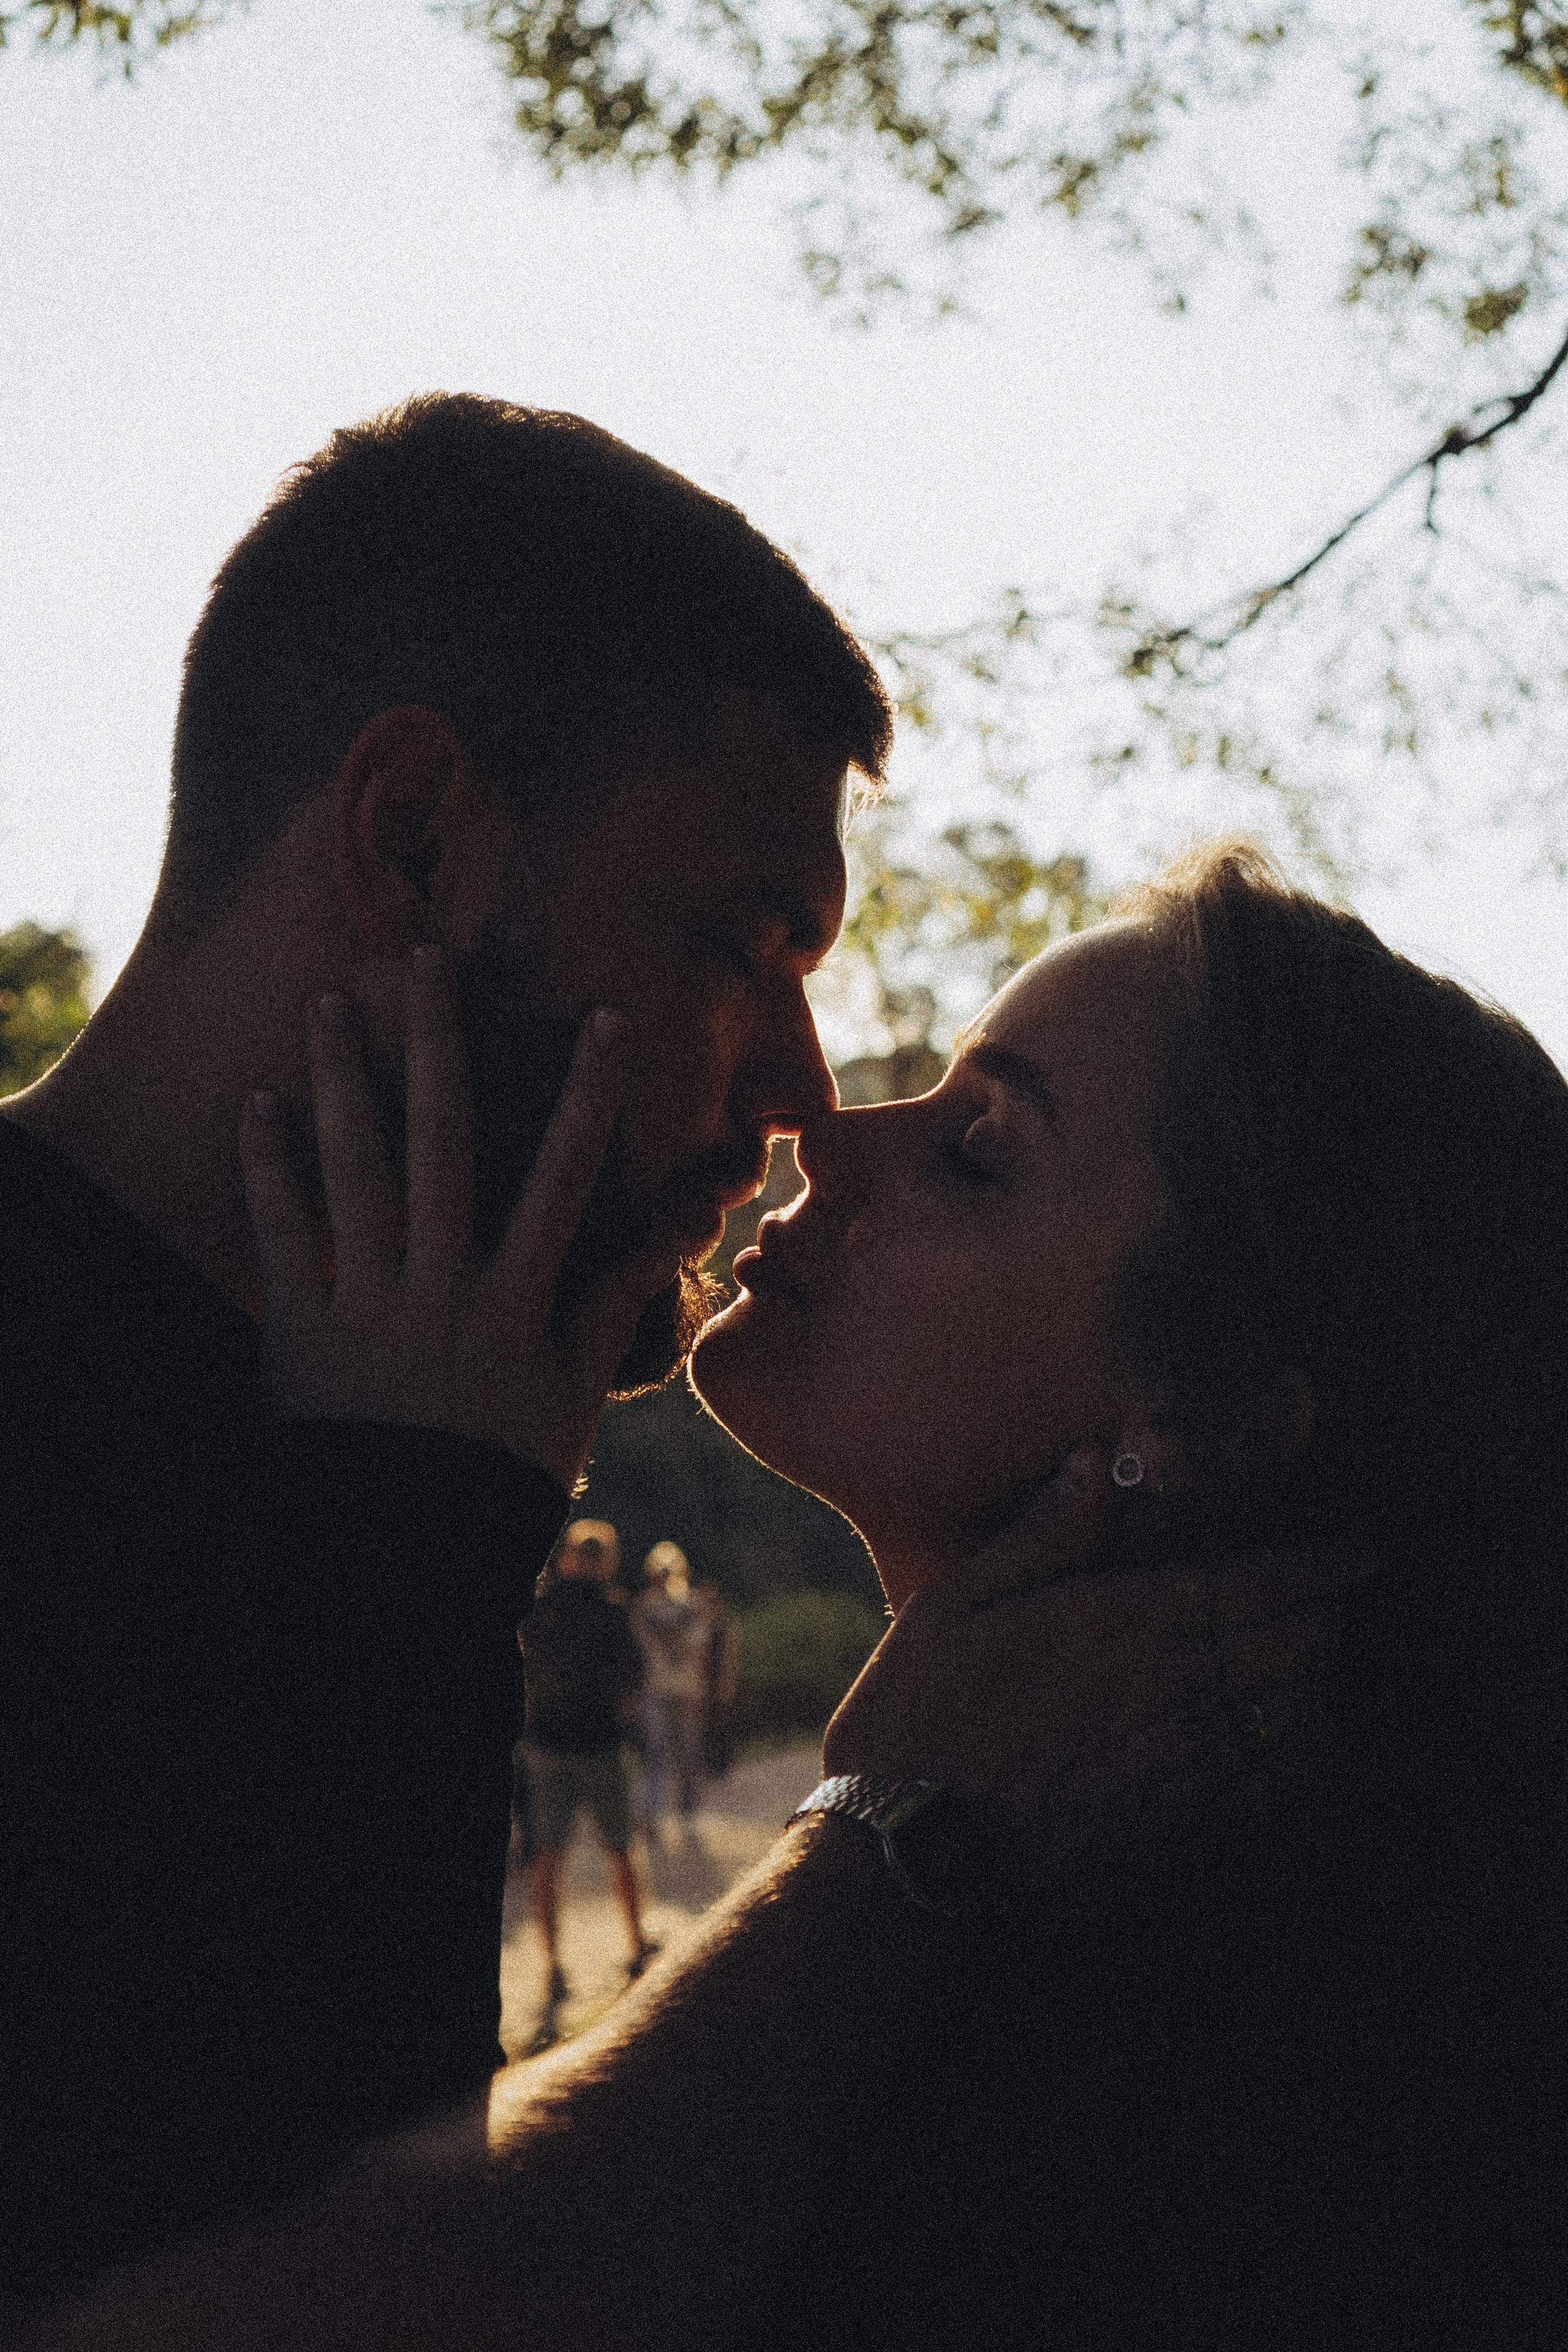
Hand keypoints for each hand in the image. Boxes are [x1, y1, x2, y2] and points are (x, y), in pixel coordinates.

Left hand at [239, 948, 678, 1487]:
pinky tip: (256, 1105)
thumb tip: (670, 1239)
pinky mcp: (301, 1335)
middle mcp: (444, 1293)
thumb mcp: (569, 1402)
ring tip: (326, 1005)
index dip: (586, 1098)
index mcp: (516, 1306)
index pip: (561, 1180)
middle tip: (424, 960)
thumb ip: (608, 1311)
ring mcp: (368, 1309)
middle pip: (443, 1147)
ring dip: (342, 1083)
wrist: (400, 1561)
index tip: (604, 1020)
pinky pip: (280, 1237)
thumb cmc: (495, 1482)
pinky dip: (268, 1169)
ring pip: (356, 1173)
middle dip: (437, 1048)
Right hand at [824, 1448, 1372, 1873]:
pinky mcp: (1177, 1828)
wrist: (910, 1848)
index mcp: (1123, 1623)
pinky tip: (1301, 1750)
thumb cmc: (922, 1715)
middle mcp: (1169, 1691)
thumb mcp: (957, 1603)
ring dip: (1323, 1688)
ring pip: (1296, 1721)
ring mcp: (1181, 1765)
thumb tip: (1095, 1461)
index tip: (1361, 1556)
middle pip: (1295, 1649)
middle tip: (1343, 1602)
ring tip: (1327, 1667)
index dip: (1319, 1568)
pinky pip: (1271, 1790)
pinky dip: (1302, 1762)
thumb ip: (1041, 1535)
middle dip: (1331, 1620)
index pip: (1253, 1586)